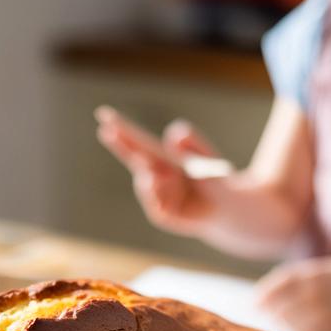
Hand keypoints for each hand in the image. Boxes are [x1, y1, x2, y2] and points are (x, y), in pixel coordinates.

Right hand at [95, 106, 219, 235]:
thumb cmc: (215, 178)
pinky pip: (156, 205)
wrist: (227, 209)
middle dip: (120, 144)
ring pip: (147, 181)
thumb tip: (173, 136)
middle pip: (134, 157)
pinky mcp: (161, 215)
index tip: (103, 115)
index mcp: (162, 158)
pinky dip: (165, 198)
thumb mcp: (206, 156)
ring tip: (169, 176)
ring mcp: (156, 196)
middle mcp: (154, 176)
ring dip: (154, 177)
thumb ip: (193, 143)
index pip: (138, 140)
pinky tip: (176, 195)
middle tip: (105, 130)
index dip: (121, 128)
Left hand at [256, 258, 330, 330]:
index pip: (277, 287)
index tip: (254, 303)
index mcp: (310, 274)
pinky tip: (299, 328)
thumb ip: (294, 280)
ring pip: (293, 323)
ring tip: (282, 322)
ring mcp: (325, 310)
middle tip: (264, 316)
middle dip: (271, 313)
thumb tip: (264, 296)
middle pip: (281, 307)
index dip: (262, 296)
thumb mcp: (319, 270)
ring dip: (284, 324)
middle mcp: (316, 291)